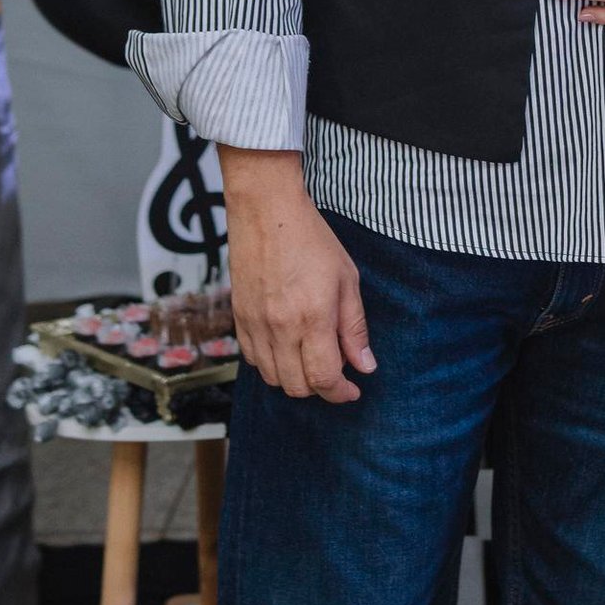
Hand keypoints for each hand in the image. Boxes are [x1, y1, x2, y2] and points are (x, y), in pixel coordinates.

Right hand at [217, 147, 374, 402]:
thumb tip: (365, 366)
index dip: (341, 392)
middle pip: (297, 387)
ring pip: (273, 378)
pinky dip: (272, 364)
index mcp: (312, 318)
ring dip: (295, 379)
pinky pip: (253, 360)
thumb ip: (354, 328)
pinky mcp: (238, 318)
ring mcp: (255, 325)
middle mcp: (279, 328)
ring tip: (312, 360)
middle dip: (321, 389)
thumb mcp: (347, 280)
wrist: (266, 212)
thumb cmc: (311, 240)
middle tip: (336, 375)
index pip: (324, 378)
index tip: (352, 389)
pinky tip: (287, 348)